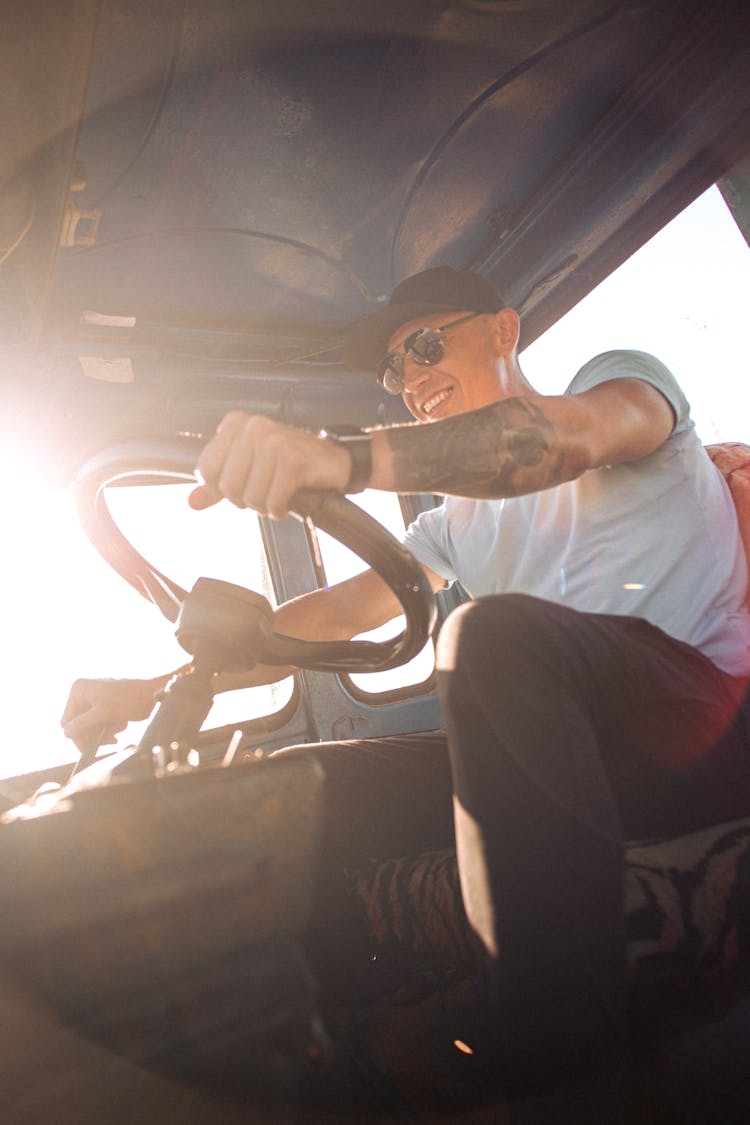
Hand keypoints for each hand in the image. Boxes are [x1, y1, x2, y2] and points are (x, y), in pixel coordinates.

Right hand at [61, 677, 159, 751]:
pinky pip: (101, 724)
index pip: (67, 720)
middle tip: (109, 739)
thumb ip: (83, 724)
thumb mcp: (104, 713)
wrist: (152, 694)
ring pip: (91, 727)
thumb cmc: (129, 699)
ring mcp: (94, 700)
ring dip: (106, 731)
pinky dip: (111, 727)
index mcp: (79, 690)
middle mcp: (84, 693)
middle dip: (95, 733)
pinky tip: (122, 723)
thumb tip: (66, 734)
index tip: (87, 746)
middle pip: (79, 725)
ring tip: (120, 726)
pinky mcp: (104, 706)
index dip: (76, 735)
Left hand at [189, 412, 351, 518]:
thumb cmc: (290, 464)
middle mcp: (253, 427)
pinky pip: (272, 500)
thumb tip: (192, 502)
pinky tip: (288, 501)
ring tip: (277, 496)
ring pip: (250, 496)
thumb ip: (217, 485)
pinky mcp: (293, 460)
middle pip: (227, 486)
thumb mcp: (248, 469)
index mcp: (236, 424)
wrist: (333, 461)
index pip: (205, 470)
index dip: (221, 489)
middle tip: (263, 494)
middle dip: (245, 500)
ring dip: (265, 506)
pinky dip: (279, 509)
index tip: (242, 487)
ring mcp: (274, 442)